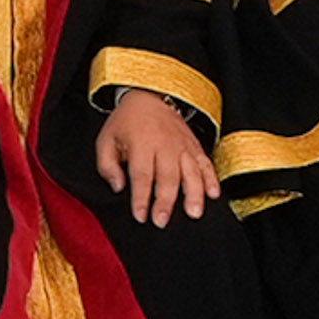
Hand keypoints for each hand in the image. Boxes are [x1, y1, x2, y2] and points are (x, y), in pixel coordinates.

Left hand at [95, 91, 215, 227]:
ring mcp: (182, 146)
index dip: (141, 197)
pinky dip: (211, 179)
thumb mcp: (106, 139)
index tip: (141, 216)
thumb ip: (107, 165)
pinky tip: (213, 194)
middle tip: (162, 221)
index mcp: (140, 144)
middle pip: (167, 176)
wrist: (150, 97)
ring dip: (193, 194)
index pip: (142, 174)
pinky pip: (206, 163)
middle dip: (165, 201)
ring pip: (191, 172)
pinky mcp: (194, 146)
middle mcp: (164, 145)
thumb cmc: (126, 122)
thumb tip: (118, 187)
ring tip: (193, 213)